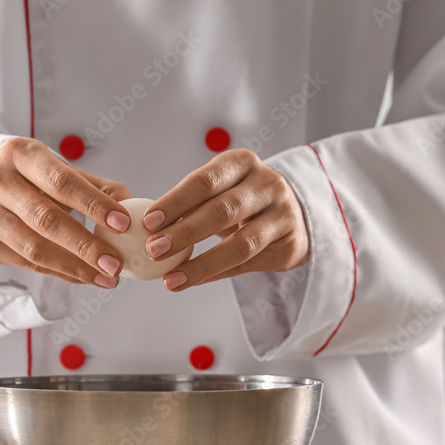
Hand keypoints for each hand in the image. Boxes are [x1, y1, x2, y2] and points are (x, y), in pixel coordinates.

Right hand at [0, 137, 131, 287]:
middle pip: (46, 220)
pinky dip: (60, 273)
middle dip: (86, 246)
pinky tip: (84, 277)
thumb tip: (131, 211)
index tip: (124, 224)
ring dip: (75, 267)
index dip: (94, 204)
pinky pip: (26, 264)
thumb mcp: (60, 169)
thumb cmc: (32, 176)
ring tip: (107, 277)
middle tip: (116, 263)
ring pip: (34, 248)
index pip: (61, 182)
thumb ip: (96, 187)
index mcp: (19, 153)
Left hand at [143, 149, 309, 290]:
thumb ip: (192, 202)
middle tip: (154, 250)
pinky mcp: (289, 246)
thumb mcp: (222, 187)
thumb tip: (147, 227)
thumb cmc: (243, 198)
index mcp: (243, 163)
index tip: (148, 222)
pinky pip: (247, 265)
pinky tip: (192, 281)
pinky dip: (216, 275)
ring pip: (240, 245)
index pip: (206, 181)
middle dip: (185, 233)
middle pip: (222, 211)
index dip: (175, 202)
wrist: (296, 213)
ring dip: (201, 264)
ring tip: (171, 279)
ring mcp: (283, 216)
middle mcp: (268, 185)